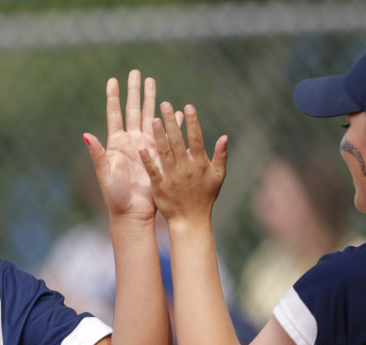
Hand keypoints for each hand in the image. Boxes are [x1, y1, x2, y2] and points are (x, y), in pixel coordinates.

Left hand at [83, 70, 160, 222]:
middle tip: (136, 72)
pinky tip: (175, 110)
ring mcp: (145, 147)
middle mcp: (130, 141)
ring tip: (153, 81)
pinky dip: (171, 122)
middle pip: (133, 110)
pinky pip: (166, 134)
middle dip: (135, 91)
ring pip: (149, 116)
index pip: (114, 114)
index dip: (113, 97)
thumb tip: (86, 134)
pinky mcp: (157, 155)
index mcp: (116, 143)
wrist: (132, 212)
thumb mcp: (104, 173)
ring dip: (152, 99)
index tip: (113, 80)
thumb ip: (97, 153)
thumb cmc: (115, 195)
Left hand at [142, 102, 228, 226]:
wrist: (191, 219)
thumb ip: (221, 156)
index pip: (196, 138)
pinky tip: (141, 147)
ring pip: (165, 152)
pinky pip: (153, 170)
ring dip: (159, 135)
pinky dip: (148, 160)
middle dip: (171, 122)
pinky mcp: (160, 186)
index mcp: (199, 163)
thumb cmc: (205, 196)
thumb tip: (225, 136)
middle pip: (178, 140)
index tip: (188, 106)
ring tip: (153, 119)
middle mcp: (185, 167)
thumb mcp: (218, 176)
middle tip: (165, 104)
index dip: (192, 122)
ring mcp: (172, 176)